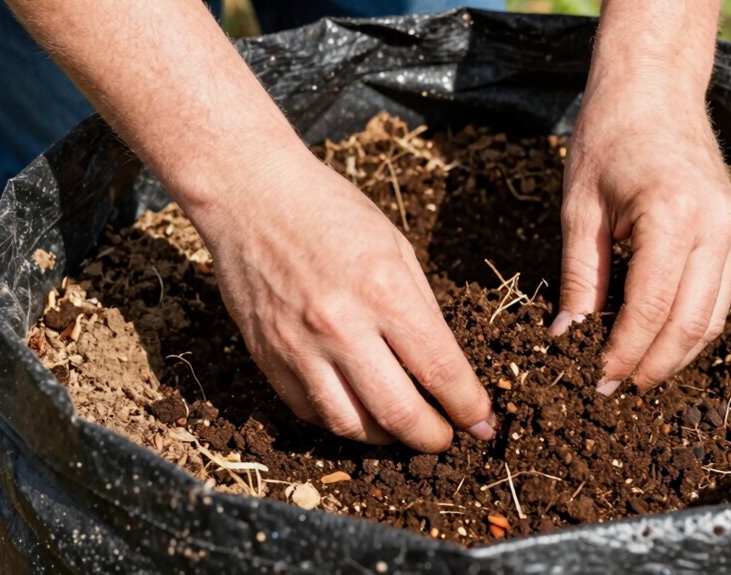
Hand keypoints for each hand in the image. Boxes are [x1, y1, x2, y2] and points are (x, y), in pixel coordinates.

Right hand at [198, 153, 495, 452]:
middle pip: (399, 414)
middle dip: (433, 438)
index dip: (468, 406)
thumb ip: (421, 309)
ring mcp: (298, 347)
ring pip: (351, 426)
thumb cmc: (330, 211)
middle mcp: (341, 326)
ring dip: (387, 440)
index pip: (440, 371)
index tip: (481, 421)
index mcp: (383, 291)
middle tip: (447, 439)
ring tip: (404, 430)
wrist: (249, 195)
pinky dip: (342, 421)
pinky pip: (311, 411)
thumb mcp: (395, 246)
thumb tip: (445, 367)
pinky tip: (361, 412)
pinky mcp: (268, 358)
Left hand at [552, 68, 730, 395]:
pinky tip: (659, 341)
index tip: (598, 381)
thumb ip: (579, 275)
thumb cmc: (609, 137)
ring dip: (676, 355)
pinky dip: (691, 327)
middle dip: (652, 366)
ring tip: (636, 375)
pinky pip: (719, 296)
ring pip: (713, 318)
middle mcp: (715, 227)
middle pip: (691, 324)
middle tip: (614, 390)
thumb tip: (568, 335)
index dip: (624, 353)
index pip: (651, 309)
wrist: (655, 88)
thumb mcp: (579, 207)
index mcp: (673, 216)